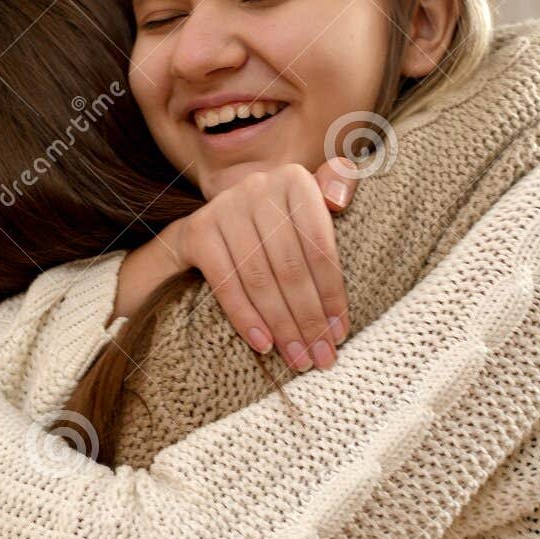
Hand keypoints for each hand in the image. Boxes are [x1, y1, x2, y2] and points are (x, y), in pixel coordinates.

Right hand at [161, 157, 359, 370]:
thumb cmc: (278, 224)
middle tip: (322, 357)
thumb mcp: (311, 204)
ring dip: (282, 326)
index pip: (319, 245)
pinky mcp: (198, 231)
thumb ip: (337, 186)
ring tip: (299, 359)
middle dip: (309, 319)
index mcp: (295, 179)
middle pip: (290, 266)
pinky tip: (264, 345)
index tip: (340, 332)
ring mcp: (225, 207)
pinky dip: (246, 318)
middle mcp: (259, 186)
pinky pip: (226, 284)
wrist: (213, 226)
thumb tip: (339, 200)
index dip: (332, 293)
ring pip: (260, 278)